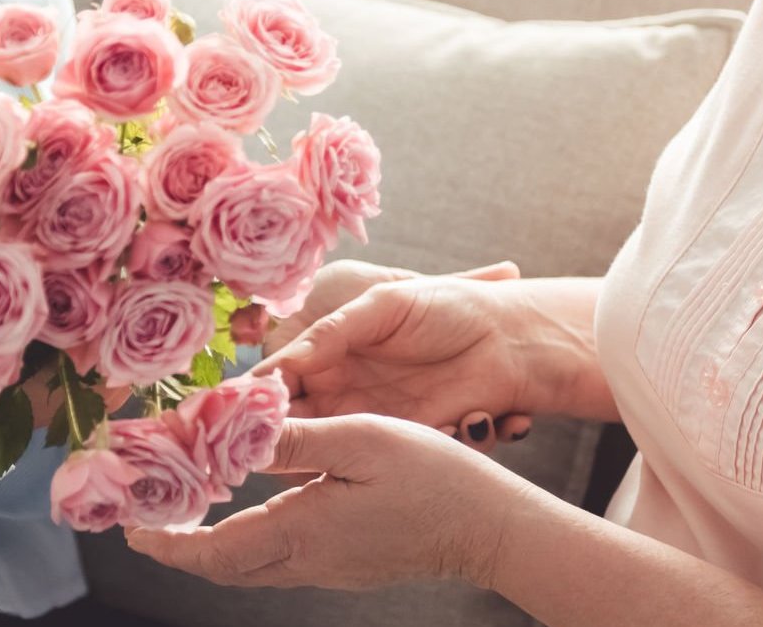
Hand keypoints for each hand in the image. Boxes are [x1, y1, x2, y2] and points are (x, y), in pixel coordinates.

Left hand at [123, 415, 525, 589]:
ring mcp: (328, 569)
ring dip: (211, 542)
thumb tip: (235, 435)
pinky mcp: (346, 565)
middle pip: (223, 566)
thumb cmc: (434, 478)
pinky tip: (251, 506)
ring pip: (250, 566)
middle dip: (178, 544)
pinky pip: (279, 559)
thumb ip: (295, 439)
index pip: (212, 550)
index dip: (166, 541)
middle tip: (146, 515)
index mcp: (302, 533)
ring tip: (187, 506)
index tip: (129, 527)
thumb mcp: (362, 440)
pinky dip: (247, 539)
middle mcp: (307, 562)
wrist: (491, 528)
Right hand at [257, 275, 536, 450]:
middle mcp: (343, 387)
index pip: (279, 379)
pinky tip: (431, 430)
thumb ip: (332, 331)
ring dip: (334, 455)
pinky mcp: (407, 440)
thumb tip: (282, 364)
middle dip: (287, 438)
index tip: (252, 417)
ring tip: (354, 445)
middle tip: (286, 447)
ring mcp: (374, 417)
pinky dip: (390, 457)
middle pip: (296, 422)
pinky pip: (383, 458)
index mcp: (329, 348)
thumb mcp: (383, 304)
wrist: (511, 335)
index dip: (260, 399)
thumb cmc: (446, 305)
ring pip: (334, 449)